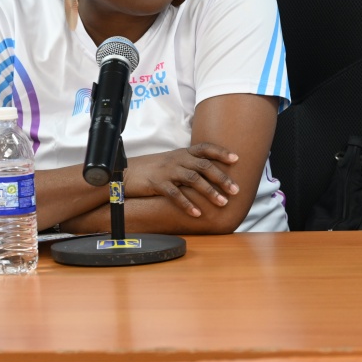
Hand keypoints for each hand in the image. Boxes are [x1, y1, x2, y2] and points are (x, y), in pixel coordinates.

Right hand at [123, 143, 239, 217]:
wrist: (125, 172)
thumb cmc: (152, 169)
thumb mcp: (172, 162)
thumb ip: (189, 165)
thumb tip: (211, 176)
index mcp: (183, 153)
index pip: (205, 148)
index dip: (221, 152)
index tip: (236, 159)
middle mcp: (177, 159)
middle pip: (204, 166)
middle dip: (222, 178)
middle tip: (235, 190)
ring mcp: (167, 171)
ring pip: (193, 179)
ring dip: (209, 191)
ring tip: (222, 203)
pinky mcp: (157, 183)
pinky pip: (175, 194)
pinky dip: (187, 204)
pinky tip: (197, 213)